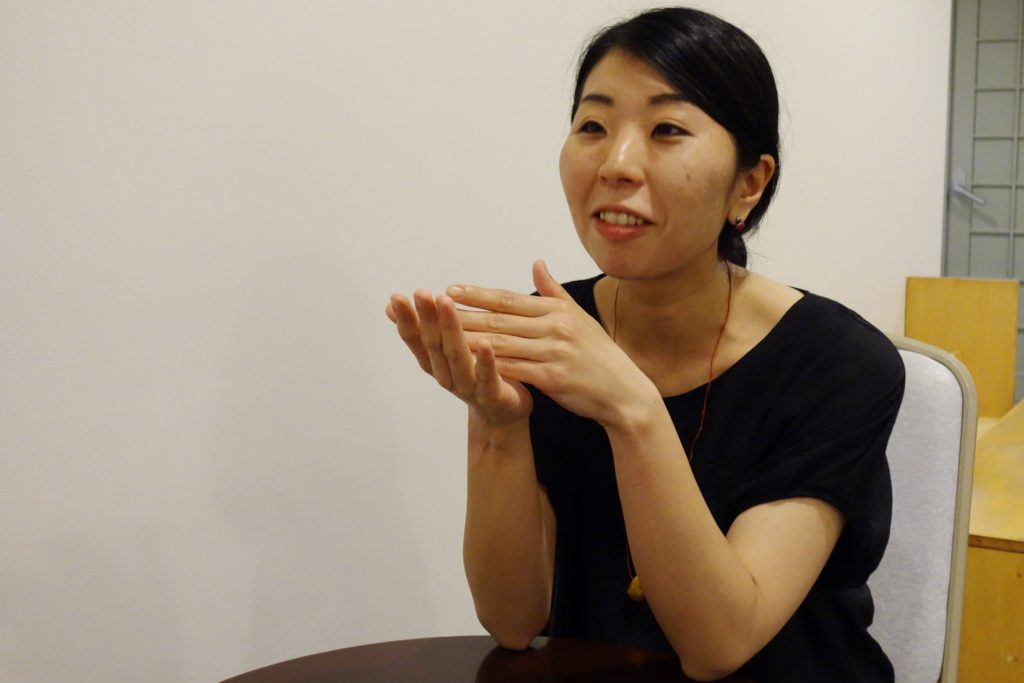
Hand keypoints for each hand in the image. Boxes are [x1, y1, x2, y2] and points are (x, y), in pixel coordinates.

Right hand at [385, 288, 532, 426]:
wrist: (502, 415)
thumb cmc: (474, 375)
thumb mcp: (445, 350)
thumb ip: (424, 329)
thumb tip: (390, 305)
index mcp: (435, 363)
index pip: (416, 339)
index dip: (406, 320)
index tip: (396, 297)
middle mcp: (447, 376)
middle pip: (434, 345)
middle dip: (427, 318)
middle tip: (420, 293)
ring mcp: (468, 387)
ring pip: (457, 357)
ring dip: (451, 329)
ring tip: (446, 303)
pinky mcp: (491, 396)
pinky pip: (487, 377)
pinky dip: (484, 361)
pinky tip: (485, 342)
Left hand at [448, 260, 655, 427]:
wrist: (623, 392)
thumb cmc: (599, 355)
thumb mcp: (578, 317)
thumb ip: (553, 291)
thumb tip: (536, 263)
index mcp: (557, 310)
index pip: (509, 298)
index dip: (478, 294)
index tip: (451, 289)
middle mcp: (555, 326)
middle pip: (500, 319)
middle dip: (464, 313)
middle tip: (434, 308)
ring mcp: (554, 351)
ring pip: (502, 342)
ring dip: (469, 338)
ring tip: (442, 335)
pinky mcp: (553, 377)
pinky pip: (514, 369)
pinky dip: (489, 366)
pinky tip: (467, 365)